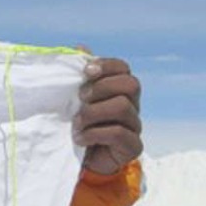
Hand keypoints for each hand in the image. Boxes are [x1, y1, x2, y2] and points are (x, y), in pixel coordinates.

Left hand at [75, 57, 142, 174]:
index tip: (86, 71)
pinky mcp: (132, 146)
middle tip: (80, 99)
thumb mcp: (71, 97)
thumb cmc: (76, 122)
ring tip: (76, 123)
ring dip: (93, 113)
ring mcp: (134, 125)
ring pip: (123, 107)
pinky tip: (81, 138)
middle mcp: (131, 104)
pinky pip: (120, 133)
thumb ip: (76, 74)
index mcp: (117, 89)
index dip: (106, 65)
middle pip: (130, 84)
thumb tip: (80, 48)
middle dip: (101, 88)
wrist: (79, 158)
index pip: (123, 67)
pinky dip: (95, 133)